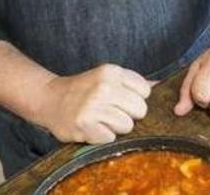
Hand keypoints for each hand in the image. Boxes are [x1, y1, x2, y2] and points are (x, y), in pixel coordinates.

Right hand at [33, 64, 150, 143]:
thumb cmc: (83, 90)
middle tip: (110, 112)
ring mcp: (93, 106)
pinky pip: (109, 138)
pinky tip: (91, 127)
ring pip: (127, 126)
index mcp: (111, 72)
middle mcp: (103, 86)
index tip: (121, 100)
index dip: (136, 99)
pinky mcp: (84, 125)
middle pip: (140, 110)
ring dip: (115, 128)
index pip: (145, 91)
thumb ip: (132, 83)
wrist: (48, 99)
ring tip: (100, 120)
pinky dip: (101, 136)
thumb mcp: (106, 78)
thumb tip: (161, 86)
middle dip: (129, 115)